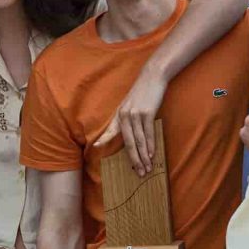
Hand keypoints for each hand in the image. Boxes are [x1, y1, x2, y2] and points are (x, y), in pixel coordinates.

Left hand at [92, 62, 167, 176]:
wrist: (152, 76)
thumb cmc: (142, 92)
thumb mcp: (129, 104)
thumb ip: (125, 118)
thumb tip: (128, 133)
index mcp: (119, 114)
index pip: (111, 131)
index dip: (104, 139)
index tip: (97, 148)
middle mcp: (124, 116)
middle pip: (128, 143)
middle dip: (134, 160)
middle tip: (138, 172)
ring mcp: (136, 115)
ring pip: (139, 141)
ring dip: (143, 157)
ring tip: (147, 168)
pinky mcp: (147, 113)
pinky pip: (148, 133)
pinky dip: (150, 145)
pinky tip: (151, 154)